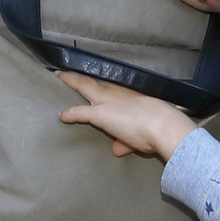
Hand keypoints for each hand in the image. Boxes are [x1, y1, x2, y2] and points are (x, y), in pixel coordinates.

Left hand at [57, 72, 196, 160]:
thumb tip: (117, 149)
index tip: (89, 80)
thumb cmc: (156, 127)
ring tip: (59, 78)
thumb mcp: (140, 133)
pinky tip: (61, 116)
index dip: (97, 84)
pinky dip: (70, 114)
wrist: (160, 125)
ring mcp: (105, 102)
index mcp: (125, 94)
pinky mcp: (99, 114)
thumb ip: (125, 141)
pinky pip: (79, 112)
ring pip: (83, 86)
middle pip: (91, 81)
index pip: (107, 87)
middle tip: (63, 72)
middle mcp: (114, 93)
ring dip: (71, 82)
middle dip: (77, 77)